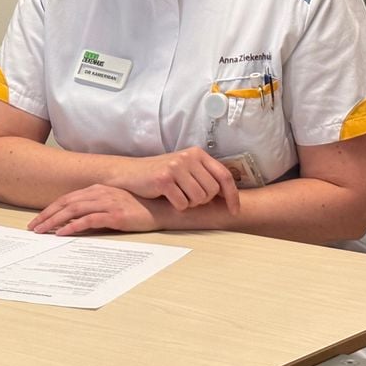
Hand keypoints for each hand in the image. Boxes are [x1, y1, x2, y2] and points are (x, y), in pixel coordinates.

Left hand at [28, 184, 160, 235]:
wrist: (161, 210)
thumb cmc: (137, 209)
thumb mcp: (113, 203)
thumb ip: (95, 208)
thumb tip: (75, 221)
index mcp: (97, 189)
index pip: (67, 199)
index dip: (50, 209)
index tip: (37, 220)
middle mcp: (100, 193)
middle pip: (65, 203)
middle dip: (46, 215)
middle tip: (33, 227)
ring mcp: (107, 203)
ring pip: (73, 211)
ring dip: (54, 221)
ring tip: (42, 231)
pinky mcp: (115, 215)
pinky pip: (89, 220)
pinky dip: (73, 226)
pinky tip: (63, 233)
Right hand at [111, 149, 239, 213]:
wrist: (130, 173)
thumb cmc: (161, 175)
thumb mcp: (186, 169)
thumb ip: (205, 176)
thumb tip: (229, 195)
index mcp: (197, 153)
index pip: (224, 176)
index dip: (232, 196)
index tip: (234, 211)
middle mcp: (188, 157)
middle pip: (212, 191)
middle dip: (202, 201)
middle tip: (188, 197)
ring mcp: (175, 167)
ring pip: (198, 198)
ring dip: (189, 204)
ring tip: (177, 196)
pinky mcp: (163, 179)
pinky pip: (182, 203)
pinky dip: (177, 206)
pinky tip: (167, 198)